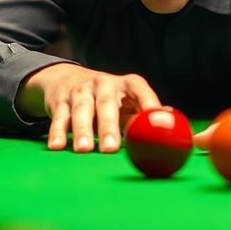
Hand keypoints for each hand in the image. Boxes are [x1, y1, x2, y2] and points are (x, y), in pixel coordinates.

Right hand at [17, 63, 161, 152]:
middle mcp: (104, 83)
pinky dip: (57, 132)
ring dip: (82, 130)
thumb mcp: (129, 103)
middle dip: (109, 127)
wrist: (68, 79)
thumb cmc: (110, 100)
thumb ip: (145, 117)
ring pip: (81, 110)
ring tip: (84, 150)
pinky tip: (56, 147)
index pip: (141, 90)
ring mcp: (81, 91)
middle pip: (107, 104)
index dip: (148, 103)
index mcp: (127, 84)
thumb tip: (173, 133)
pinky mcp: (61, 101)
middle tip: (112, 149)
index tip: (154, 120)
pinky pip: (59, 117)